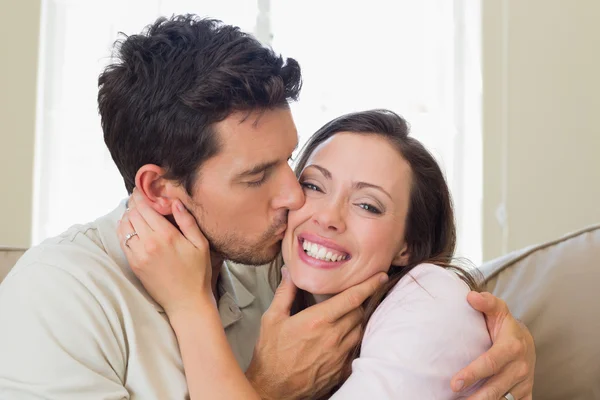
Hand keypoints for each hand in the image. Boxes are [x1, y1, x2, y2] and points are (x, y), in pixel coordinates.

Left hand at [117, 191, 213, 315]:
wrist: (186, 301)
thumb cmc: (197, 273)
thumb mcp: (200, 244)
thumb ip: (188, 222)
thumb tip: (175, 202)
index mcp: (166, 235)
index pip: (145, 208)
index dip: (141, 197)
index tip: (142, 191)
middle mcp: (149, 243)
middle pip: (132, 214)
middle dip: (134, 204)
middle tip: (138, 199)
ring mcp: (139, 254)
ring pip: (124, 226)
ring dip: (127, 217)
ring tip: (134, 212)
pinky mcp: (134, 264)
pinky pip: (122, 241)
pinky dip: (124, 230)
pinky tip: (131, 227)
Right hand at [246, 267, 387, 399]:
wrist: (273, 389)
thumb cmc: (271, 354)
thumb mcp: (272, 319)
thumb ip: (284, 293)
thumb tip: (290, 272)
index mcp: (318, 321)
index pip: (352, 298)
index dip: (369, 285)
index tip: (380, 276)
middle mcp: (333, 337)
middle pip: (359, 312)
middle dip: (357, 302)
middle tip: (348, 298)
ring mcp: (339, 355)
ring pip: (359, 330)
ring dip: (355, 321)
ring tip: (343, 317)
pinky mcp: (341, 369)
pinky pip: (355, 349)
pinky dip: (351, 340)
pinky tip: (340, 339)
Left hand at [451, 292, 535, 399]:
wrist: (527, 341)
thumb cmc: (505, 326)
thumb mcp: (498, 310)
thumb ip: (486, 303)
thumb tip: (471, 297)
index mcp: (512, 347)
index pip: (490, 363)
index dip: (472, 374)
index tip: (454, 383)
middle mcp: (520, 367)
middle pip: (495, 387)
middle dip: (476, 398)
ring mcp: (524, 383)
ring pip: (503, 399)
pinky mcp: (526, 393)